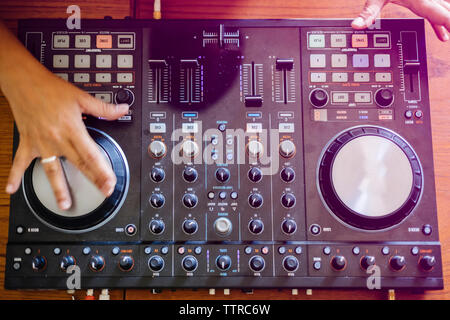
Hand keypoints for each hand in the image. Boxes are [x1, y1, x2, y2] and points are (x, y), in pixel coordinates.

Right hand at [0, 23, 128, 209]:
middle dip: (92, 180)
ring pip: (52, 170)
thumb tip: (122, 109)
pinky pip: (20, 162)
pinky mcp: (28, 142)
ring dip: (58, 188)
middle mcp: (57, 139)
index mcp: (72, 129)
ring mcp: (41, 143)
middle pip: (78, 164)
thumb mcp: (81, 97)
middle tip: (102, 193)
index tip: (111, 182)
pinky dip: (14, 175)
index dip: (103, 170)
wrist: (24, 81)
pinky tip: (12, 189)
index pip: (92, 155)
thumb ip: (103, 108)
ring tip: (64, 204)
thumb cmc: (51, 89)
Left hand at [352, 0, 449, 40]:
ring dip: (446, 21)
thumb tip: (356, 26)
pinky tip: (441, 34)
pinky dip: (438, 22)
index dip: (447, 23)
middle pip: (444, 11)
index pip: (436, 14)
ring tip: (447, 36)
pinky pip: (436, 8)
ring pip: (443, 8)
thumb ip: (368, 12)